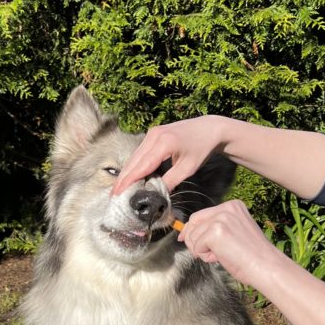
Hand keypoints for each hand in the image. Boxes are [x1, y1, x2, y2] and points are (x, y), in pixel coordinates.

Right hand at [113, 116, 233, 194]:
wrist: (210, 128)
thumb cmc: (202, 148)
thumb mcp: (188, 168)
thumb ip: (171, 181)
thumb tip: (156, 196)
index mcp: (164, 142)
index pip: (142, 165)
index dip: (129, 181)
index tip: (118, 193)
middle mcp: (154, 135)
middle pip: (134, 161)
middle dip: (123, 178)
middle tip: (114, 195)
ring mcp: (152, 133)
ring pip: (135, 156)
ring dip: (127, 172)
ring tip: (119, 189)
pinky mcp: (153, 134)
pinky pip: (140, 152)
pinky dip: (134, 165)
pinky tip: (130, 176)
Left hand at [179, 199, 281, 289]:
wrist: (265, 266)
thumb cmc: (252, 255)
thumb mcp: (234, 233)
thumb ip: (216, 228)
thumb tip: (188, 233)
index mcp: (233, 206)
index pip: (201, 215)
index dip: (192, 229)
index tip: (184, 238)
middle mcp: (226, 208)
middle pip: (193, 222)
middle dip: (192, 239)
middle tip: (205, 253)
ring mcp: (220, 219)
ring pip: (193, 236)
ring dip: (202, 250)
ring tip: (221, 255)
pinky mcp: (215, 232)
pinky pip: (197, 247)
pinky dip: (205, 256)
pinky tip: (221, 257)